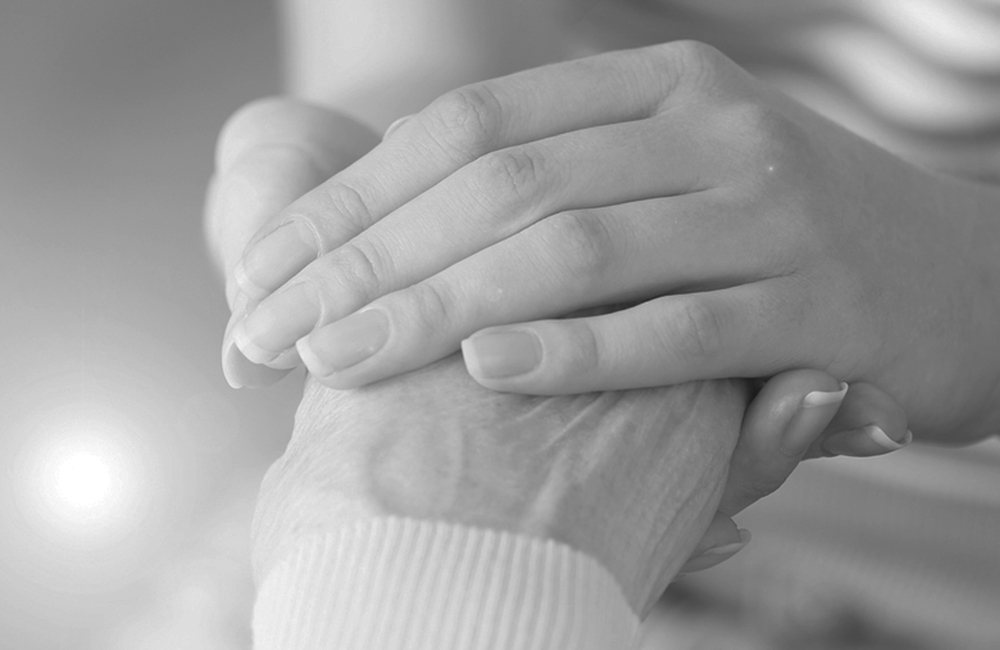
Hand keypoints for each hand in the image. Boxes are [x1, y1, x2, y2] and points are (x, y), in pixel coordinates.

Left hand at [215, 98, 911, 580]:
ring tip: (338, 358)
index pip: (468, 127)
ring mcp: (770, 208)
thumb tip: (403, 229)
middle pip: (500, 183)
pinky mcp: (822, 305)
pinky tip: (487, 369)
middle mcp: (708, 126)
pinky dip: (578, 350)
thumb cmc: (786, 243)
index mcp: (655, 86)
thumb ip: (563, 187)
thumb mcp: (673, 180)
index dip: (356, 196)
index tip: (270, 268)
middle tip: (266, 326)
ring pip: (573, 249)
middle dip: (365, 258)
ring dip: (438, 307)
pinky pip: (675, 328)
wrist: (967, 279)